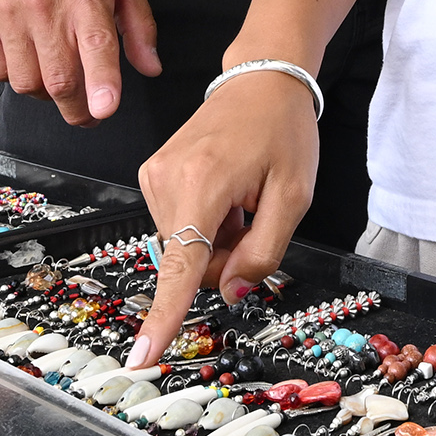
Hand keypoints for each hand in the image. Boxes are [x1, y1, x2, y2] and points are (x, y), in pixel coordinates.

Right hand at [0, 0, 159, 124]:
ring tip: (55, 74)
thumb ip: (139, 24)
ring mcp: (8, 13)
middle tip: (87, 114)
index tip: (103, 110)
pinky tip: (27, 56)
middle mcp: (45, 4)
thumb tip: (150, 68)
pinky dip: (13, 75)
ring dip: (45, 92)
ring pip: (26, 83)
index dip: (101, 84)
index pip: (95, 45)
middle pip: (59, 79)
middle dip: (77, 111)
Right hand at [129, 70, 314, 367]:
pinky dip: (207, 223)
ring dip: (219, 238)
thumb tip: (230, 290)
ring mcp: (153, 176)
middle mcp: (165, 180)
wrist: (260, 79)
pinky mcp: (152, 176)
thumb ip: (264, 251)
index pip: (180, 267)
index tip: (141, 357)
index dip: (163, 318)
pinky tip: (227, 193)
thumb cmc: (281, 130)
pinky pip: (180, 226)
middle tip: (256, 216)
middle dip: (226, 256)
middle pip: (192, 262)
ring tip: (242, 196)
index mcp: (201, 184)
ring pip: (187, 247)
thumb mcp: (294, 195)